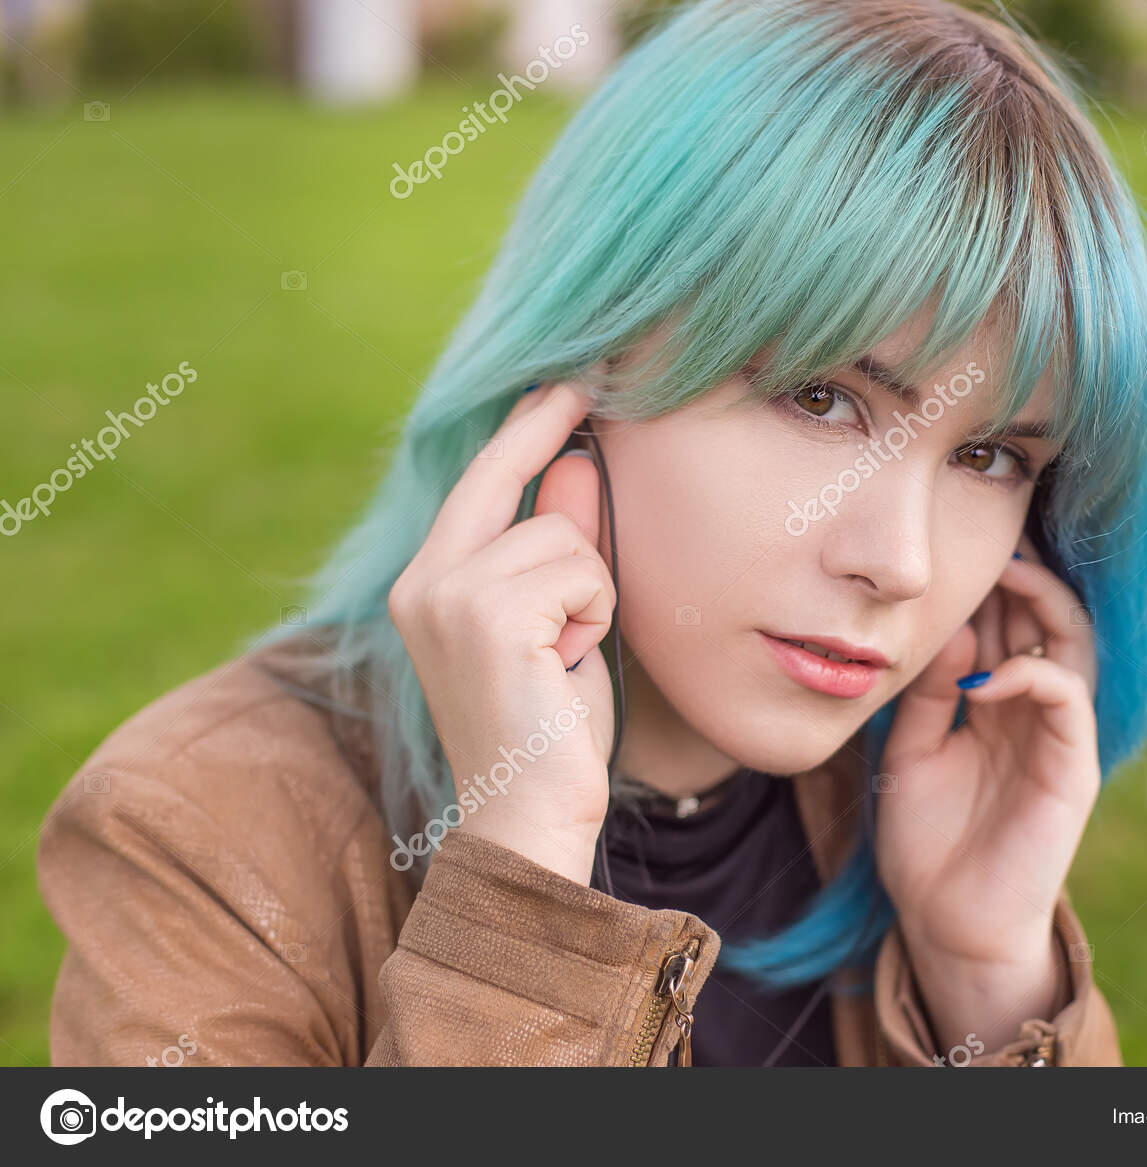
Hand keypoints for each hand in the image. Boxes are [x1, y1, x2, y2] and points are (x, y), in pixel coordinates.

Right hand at [387, 384, 616, 883]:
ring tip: (568, 652)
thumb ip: (560, 544)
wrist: (530, 817)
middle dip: (549, 427)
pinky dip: (596, 612)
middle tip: (588, 383)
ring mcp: (448, 595)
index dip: (523, 430)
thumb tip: (577, 462)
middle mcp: (423, 581)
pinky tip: (569, 662)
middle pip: (504, 476)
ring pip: (566, 536)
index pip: (478, 483)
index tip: (562, 385)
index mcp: (427, 584)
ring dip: (593, 592)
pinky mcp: (488, 614)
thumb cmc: (550, 725)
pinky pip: (583, 568)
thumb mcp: (559, 621)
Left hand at [874, 534, 1099, 1053]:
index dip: (989, 581)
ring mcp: (1057, 736)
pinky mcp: (1072, 768)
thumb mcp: (909, 751)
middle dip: (1018, 574)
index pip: (1008, 620)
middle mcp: (1032, 710)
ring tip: (1005, 574)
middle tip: (986, 542)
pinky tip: (984, 675)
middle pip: (1044, 617)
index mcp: (995, 702)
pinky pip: (1067, 699)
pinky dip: (1031, 673)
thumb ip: (928, 693)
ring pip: (1072, 643)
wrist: (947, 924)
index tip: (953, 547)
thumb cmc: (927, 842)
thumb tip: (947, 632)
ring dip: (1042, 603)